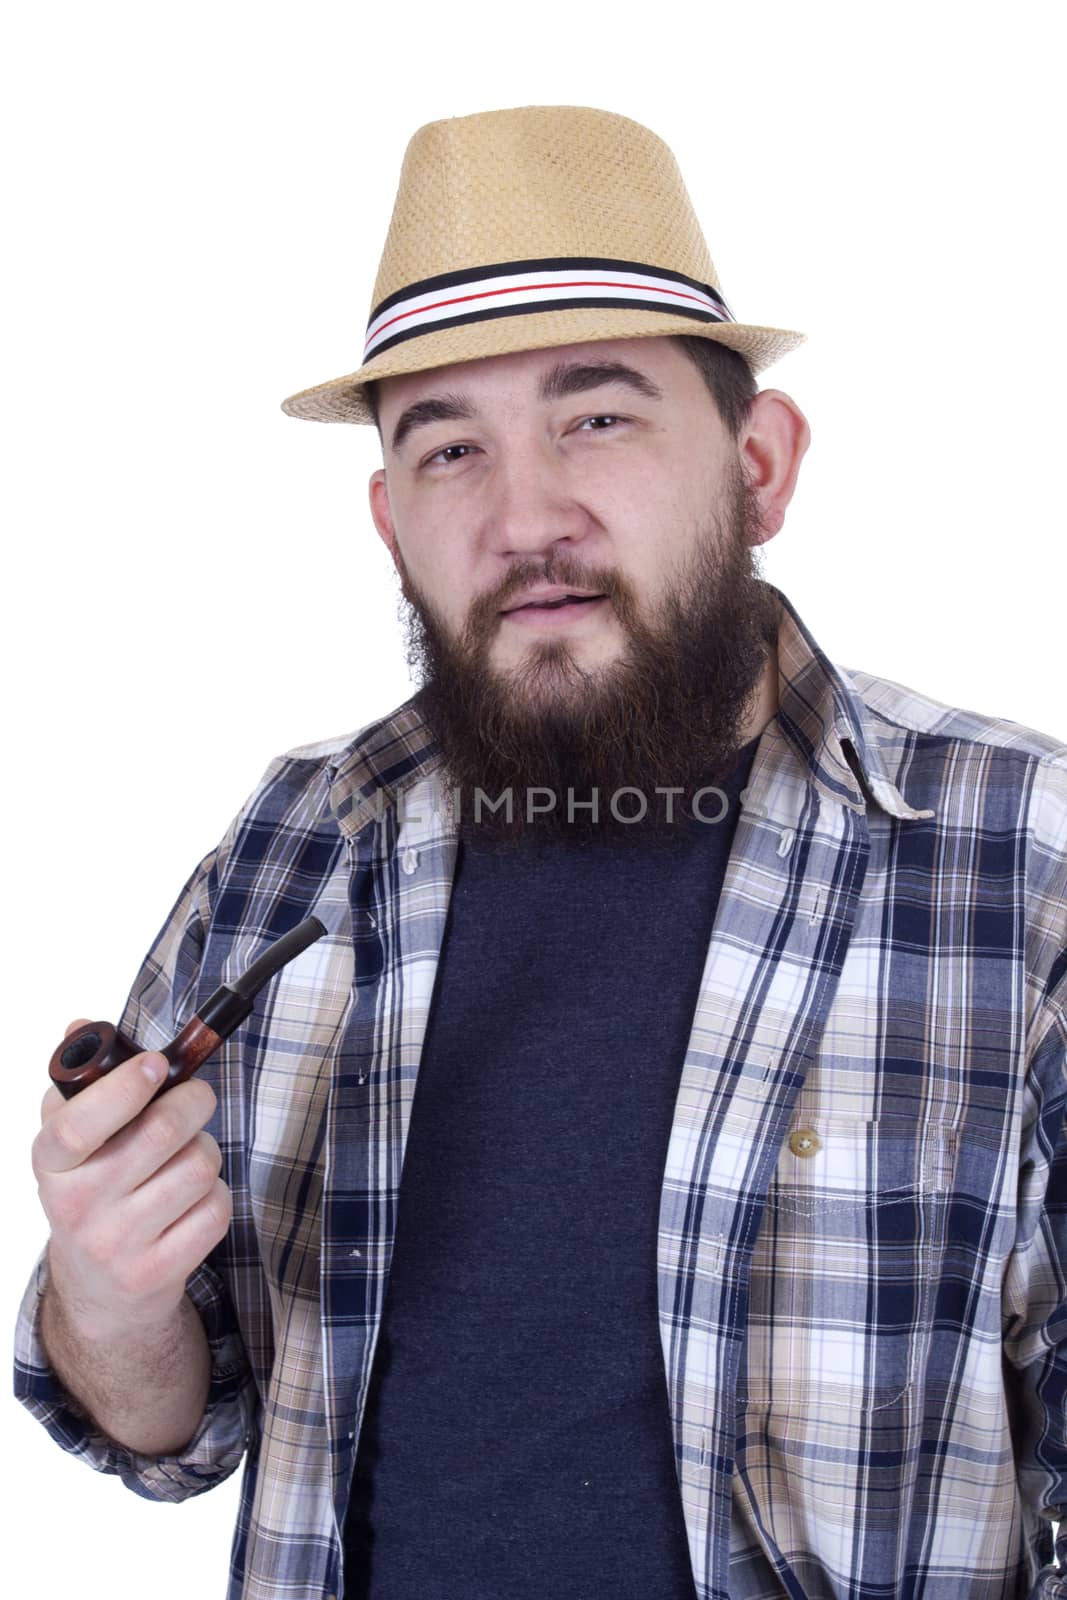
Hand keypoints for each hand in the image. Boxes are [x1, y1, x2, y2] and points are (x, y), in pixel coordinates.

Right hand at [33, 1019, 232, 1339]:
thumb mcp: (73, 1142)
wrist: (100, 1286)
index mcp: (51, 1165)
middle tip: (195, 1097)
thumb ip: (80, 1084)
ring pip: (198, 1166)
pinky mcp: (157, 1271)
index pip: (77, 1125)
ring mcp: (116, 1244)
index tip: (155, 1063)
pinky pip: (215, 1208)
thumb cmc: (94, 1191)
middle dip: (194, 1100)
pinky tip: (192, 1200)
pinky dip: (216, 1193)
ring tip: (186, 1157)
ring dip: (206, 1150)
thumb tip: (79, 1025)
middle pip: (162, 1132)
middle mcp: (77, 1207)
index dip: (122, 1088)